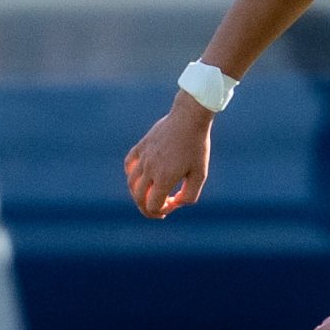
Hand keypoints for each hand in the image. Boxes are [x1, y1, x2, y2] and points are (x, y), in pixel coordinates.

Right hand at [124, 95, 212, 217]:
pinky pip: (128, 164)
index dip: (161, 211)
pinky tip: (141, 177)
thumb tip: (175, 203)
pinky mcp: (141, 146)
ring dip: (138, 194)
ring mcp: (143, 157)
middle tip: (159, 210)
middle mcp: (149, 169)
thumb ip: (189, 195)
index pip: (152, 205)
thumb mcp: (200, 174)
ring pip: (131, 183)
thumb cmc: (197, 147)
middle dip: (147, 209)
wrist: (189, 118)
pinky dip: (132, 175)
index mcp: (164, 178)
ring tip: (150, 195)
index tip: (172, 205)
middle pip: (138, 198)